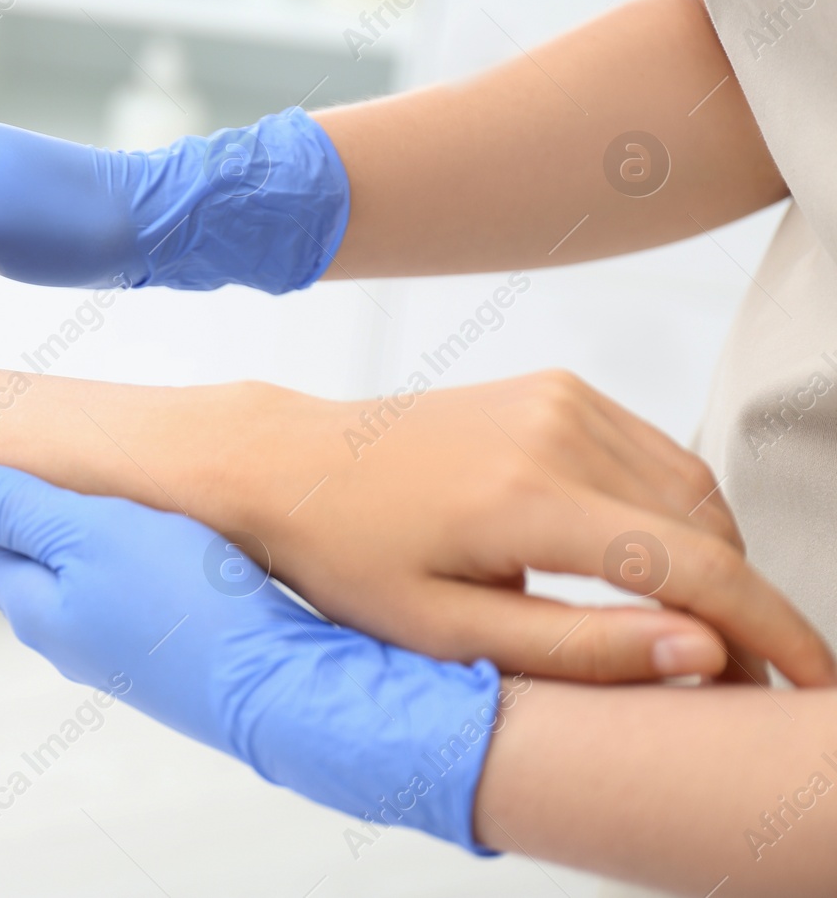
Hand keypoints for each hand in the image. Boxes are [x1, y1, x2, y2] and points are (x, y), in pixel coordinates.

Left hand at [0, 462, 502, 852]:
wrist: (284, 684)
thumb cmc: (188, 609)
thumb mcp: (89, 534)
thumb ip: (19, 508)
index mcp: (36, 612)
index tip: (23, 458)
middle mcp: (73, 642)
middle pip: (43, 562)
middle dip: (54, 514)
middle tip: (86, 465)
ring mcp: (126, 654)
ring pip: (100, 577)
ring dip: (112, 535)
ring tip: (140, 496)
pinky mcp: (176, 656)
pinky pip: (147, 594)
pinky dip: (155, 559)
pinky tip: (186, 541)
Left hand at [176, 371, 835, 685]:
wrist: (291, 464)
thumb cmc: (349, 556)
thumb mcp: (445, 630)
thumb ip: (580, 649)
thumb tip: (707, 655)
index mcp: (528, 497)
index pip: (697, 568)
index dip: (775, 634)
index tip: (814, 687)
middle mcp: (558, 430)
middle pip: (708, 528)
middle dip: (745, 608)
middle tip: (741, 682)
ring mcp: (561, 398)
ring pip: (692, 489)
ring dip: (714, 561)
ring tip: (696, 633)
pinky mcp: (558, 388)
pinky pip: (655, 454)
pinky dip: (676, 514)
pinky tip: (653, 568)